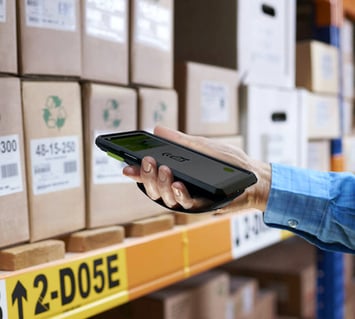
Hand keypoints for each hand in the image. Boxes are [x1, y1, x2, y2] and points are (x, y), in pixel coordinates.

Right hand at [123, 126, 271, 211]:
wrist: (254, 176)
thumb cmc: (229, 162)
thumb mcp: (203, 147)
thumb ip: (181, 141)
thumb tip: (158, 129)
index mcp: (177, 174)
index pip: (151, 175)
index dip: (137, 173)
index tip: (126, 166)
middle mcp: (179, 188)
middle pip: (154, 189)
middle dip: (146, 177)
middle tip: (147, 162)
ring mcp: (191, 199)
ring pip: (166, 199)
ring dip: (160, 185)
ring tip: (163, 169)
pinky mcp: (204, 206)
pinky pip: (187, 204)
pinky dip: (179, 195)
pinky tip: (177, 185)